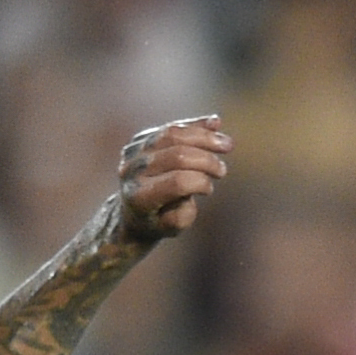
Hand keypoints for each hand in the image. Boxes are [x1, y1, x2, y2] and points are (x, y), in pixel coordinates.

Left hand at [113, 116, 229, 243]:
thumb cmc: (156, 221)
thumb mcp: (169, 230)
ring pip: (173, 134)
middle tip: (222, 171)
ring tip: (227, 145)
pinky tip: (216, 124)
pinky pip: (170, 128)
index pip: (177, 182)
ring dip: (204, 137)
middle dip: (206, 161)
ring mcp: (133, 152)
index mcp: (139, 197)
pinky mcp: (140, 139)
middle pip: (176, 156)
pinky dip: (195, 126)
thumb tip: (192, 193)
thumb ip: (181, 218)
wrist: (128, 211)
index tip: (209, 190)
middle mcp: (132, 171)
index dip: (200, 182)